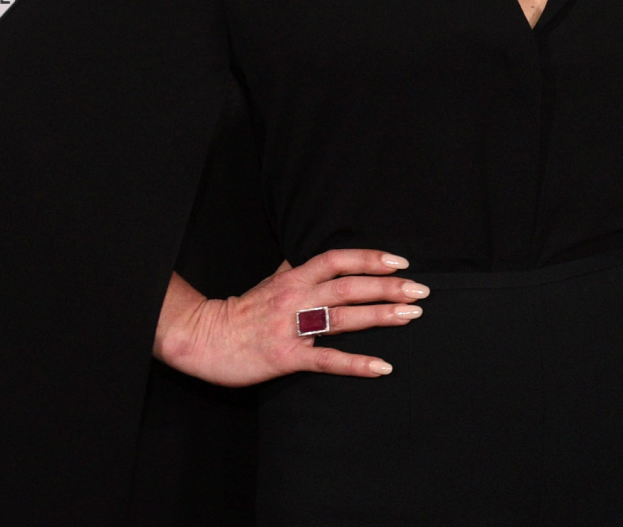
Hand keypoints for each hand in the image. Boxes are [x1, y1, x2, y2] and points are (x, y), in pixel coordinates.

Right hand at [153, 250, 427, 386]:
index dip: (369, 258)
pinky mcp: (286, 358)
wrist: (202, 339)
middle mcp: (295, 299)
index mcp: (293, 278)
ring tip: (411, 315)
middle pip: (348, 287)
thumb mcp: (270, 281)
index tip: (400, 261)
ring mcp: (291, 328)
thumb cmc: (240, 311)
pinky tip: (382, 366)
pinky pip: (326, 360)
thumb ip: (296, 268)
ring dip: (380, 316)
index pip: (337, 260)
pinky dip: (356, 363)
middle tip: (420, 290)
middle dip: (387, 287)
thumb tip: (318, 256)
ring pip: (342, 318)